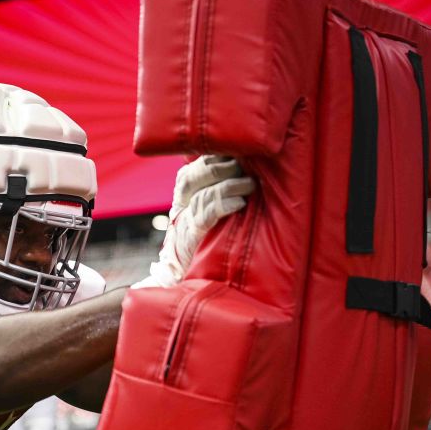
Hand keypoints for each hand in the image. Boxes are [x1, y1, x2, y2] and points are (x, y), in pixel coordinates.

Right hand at [133, 156, 255, 288]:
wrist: (187, 280)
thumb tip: (249, 170)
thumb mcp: (210, 212)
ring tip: (250, 185)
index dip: (213, 155)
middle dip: (221, 166)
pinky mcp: (193, 237)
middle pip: (193, 175)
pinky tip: (239, 203)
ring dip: (229, 185)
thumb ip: (220, 191)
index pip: (193, 166)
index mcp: (184, 194)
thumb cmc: (208, 243)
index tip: (237, 149)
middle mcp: (181, 205)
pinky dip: (222, 205)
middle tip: (246, 166)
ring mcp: (185, 221)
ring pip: (203, 193)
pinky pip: (205, 215)